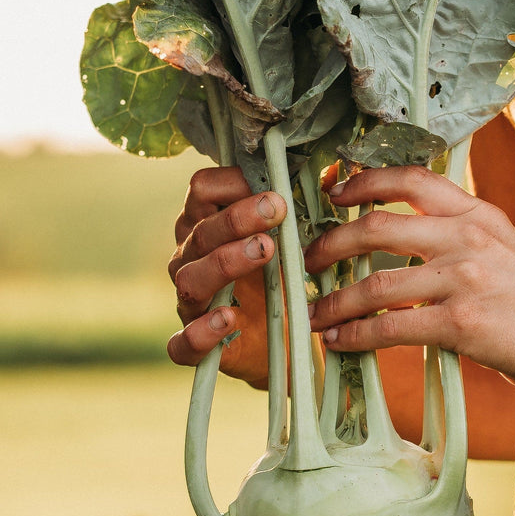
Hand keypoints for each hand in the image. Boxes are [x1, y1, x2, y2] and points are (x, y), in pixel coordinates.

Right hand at [166, 167, 285, 385]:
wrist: (285, 344)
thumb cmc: (282, 282)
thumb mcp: (297, 244)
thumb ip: (305, 209)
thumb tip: (331, 169)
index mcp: (210, 226)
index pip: (202, 190)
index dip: (231, 181)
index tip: (271, 183)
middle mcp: (191, 259)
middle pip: (200, 229)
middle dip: (239, 217)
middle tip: (278, 209)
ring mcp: (189, 302)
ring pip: (190, 277)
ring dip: (226, 261)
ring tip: (264, 250)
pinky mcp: (195, 345)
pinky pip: (183, 341)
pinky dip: (202, 331)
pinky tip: (229, 318)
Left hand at [304, 165, 514, 395]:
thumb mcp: (508, 250)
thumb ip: (463, 241)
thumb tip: (410, 251)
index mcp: (478, 214)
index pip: (411, 178)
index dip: (363, 180)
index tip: (334, 191)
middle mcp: (467, 237)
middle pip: (377, 225)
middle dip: (331, 242)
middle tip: (309, 259)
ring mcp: (464, 279)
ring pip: (374, 282)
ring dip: (334, 300)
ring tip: (313, 313)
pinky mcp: (461, 323)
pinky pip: (390, 327)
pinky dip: (356, 335)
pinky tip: (340, 342)